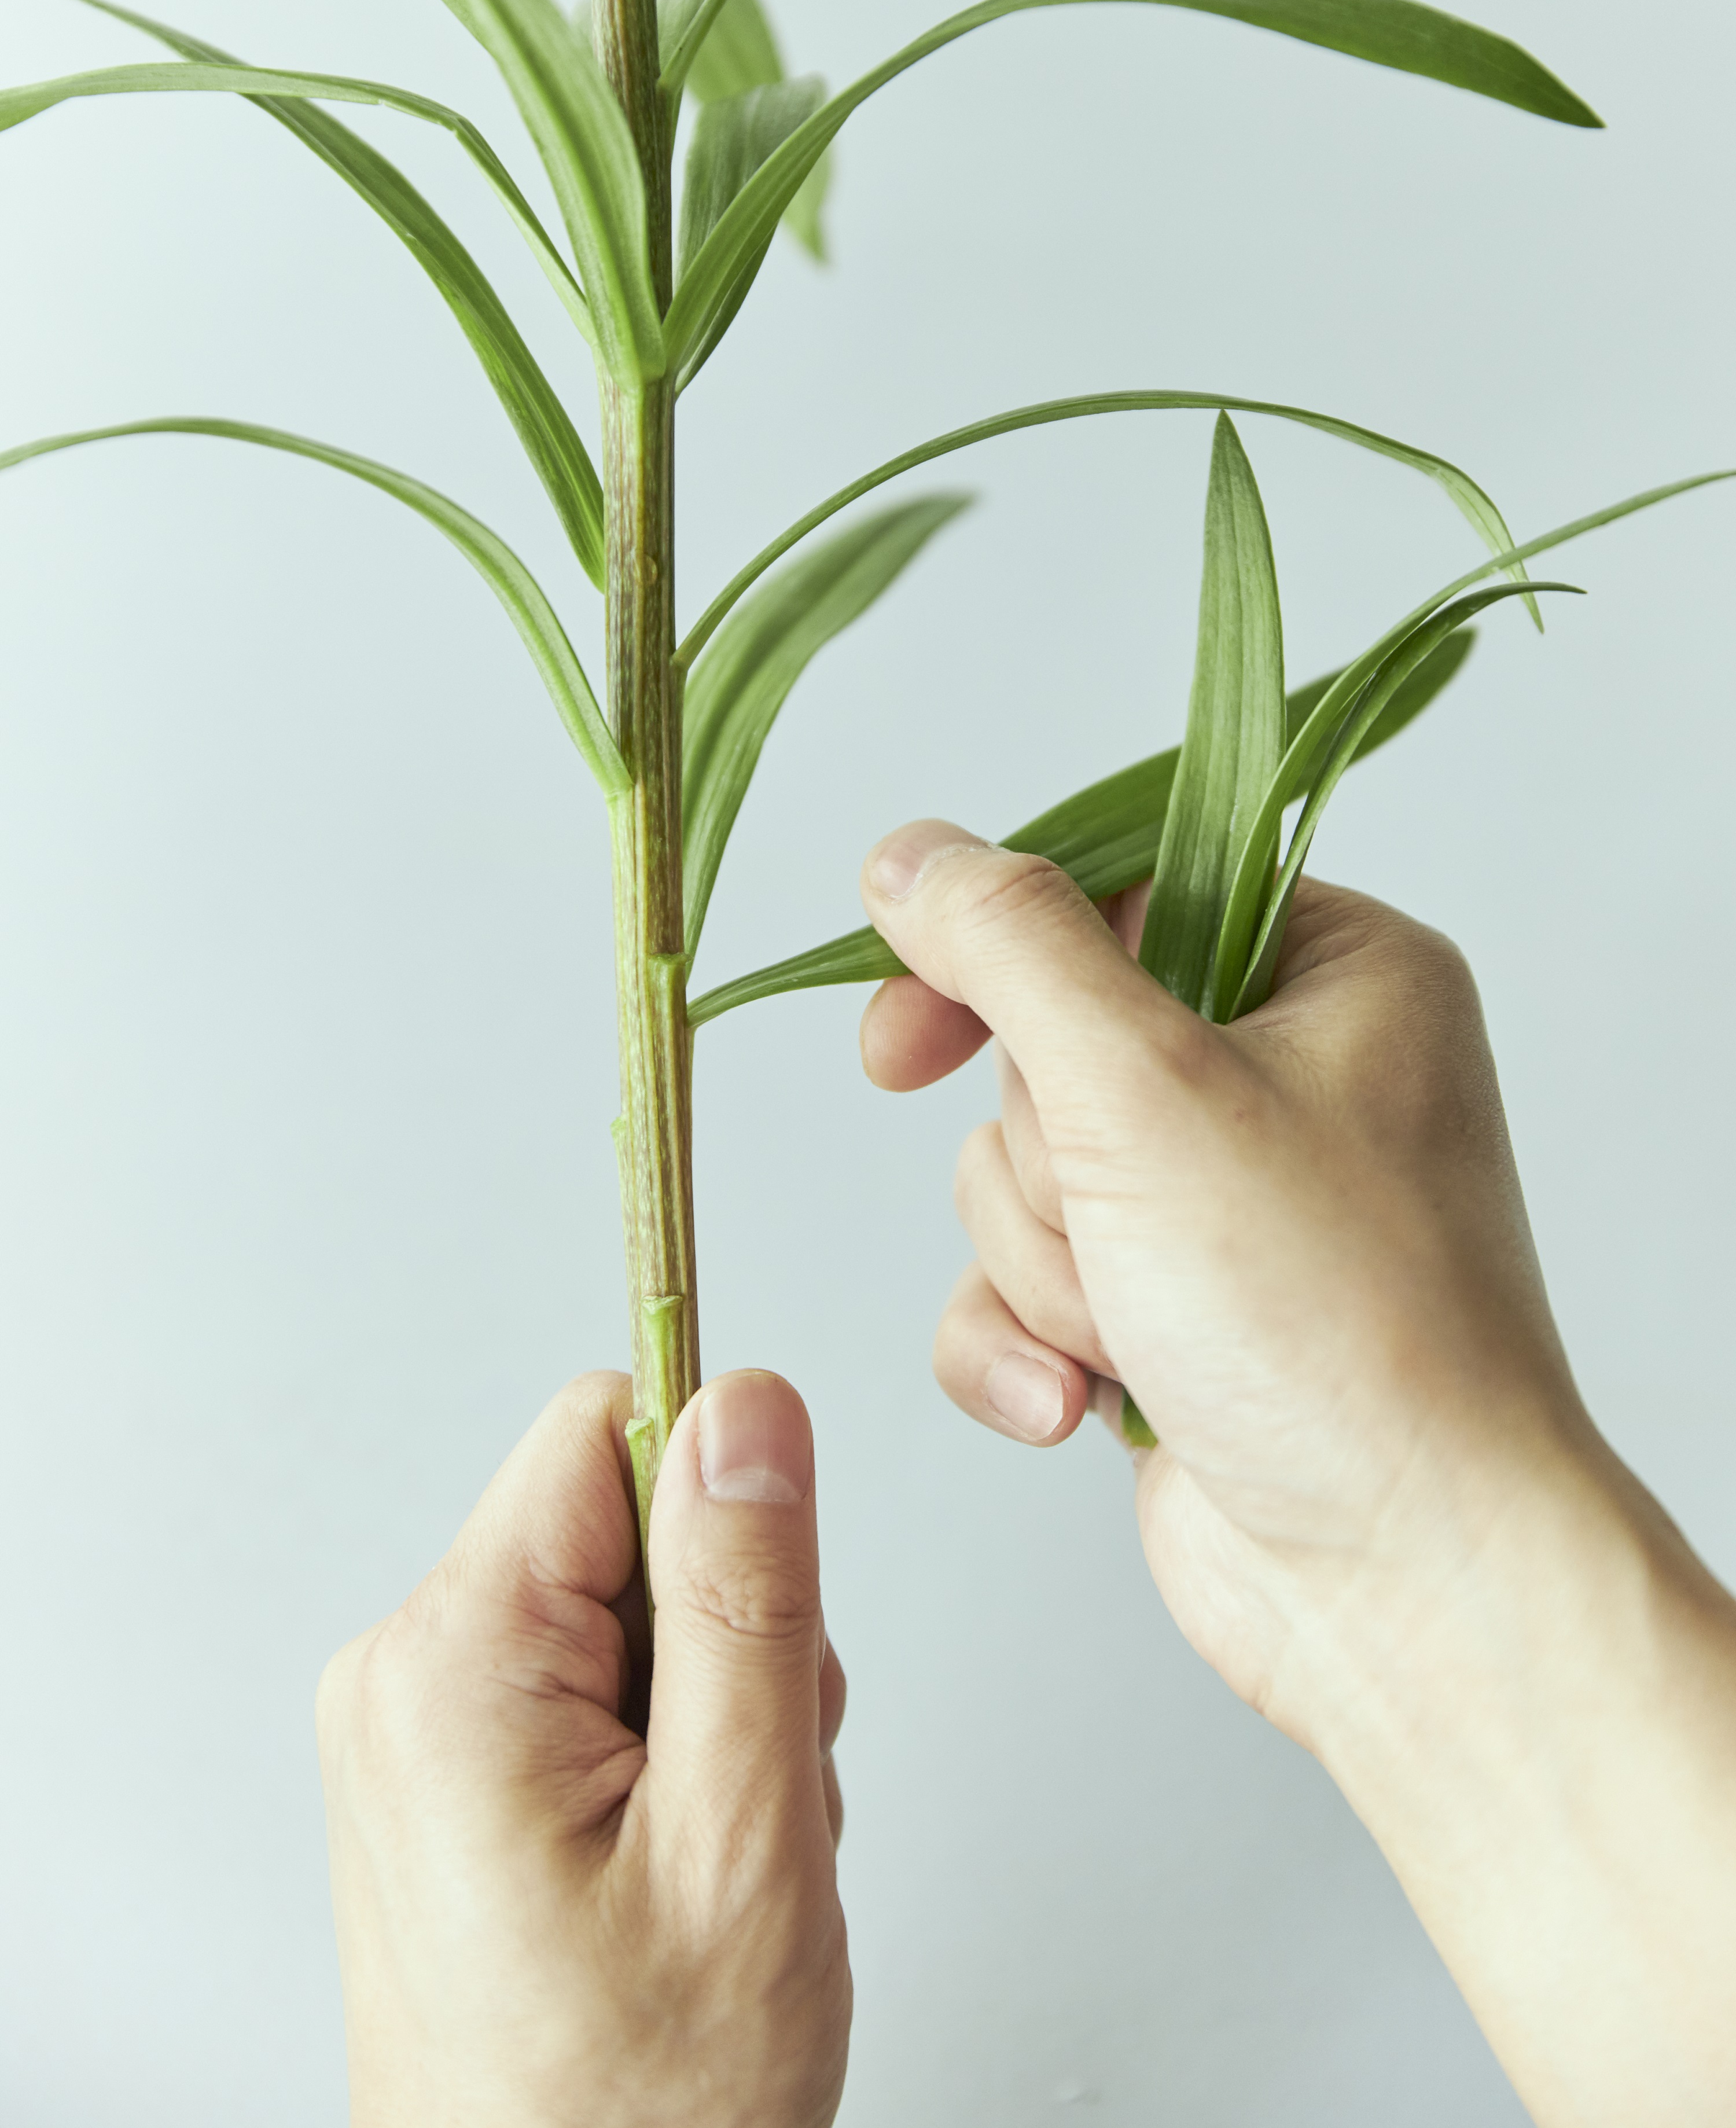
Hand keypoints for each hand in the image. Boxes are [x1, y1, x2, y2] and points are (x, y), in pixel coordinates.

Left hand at [317, 1369, 849, 2127]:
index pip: (609, 1424)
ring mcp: (419, 1736)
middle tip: (747, 1797)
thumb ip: (747, 1599)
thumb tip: (746, 1405)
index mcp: (454, 1663)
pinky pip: (595, 1691)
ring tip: (712, 1862)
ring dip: (713, 1716)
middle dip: (730, 1638)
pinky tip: (676, 1875)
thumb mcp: (740, 1834)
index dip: (721, 1501)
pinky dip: (670, 1764)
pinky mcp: (447, 1782)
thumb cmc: (636, 2112)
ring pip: (629, 1615)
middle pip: (628, 1524)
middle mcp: (406, 1677)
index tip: (767, 1619)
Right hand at [858, 824, 1735, 2127]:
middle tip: (1112, 1222)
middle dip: (1045, 1167)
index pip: (1119, 893)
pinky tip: (1083, 1403)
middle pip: (1045, 1050)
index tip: (905, 1031)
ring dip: (1040, 1267)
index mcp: (1339, 974)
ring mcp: (1230, 1205)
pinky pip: (1022, 1286)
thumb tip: (915, 856)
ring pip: (1018, 1175)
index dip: (994, 961)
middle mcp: (1292, 1076)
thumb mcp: (1147, 1083)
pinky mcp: (1175, 1314)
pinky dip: (1029, 1345)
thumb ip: (1011, 946)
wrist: (1403, 1583)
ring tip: (1133, 1331)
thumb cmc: (1335, 1326)